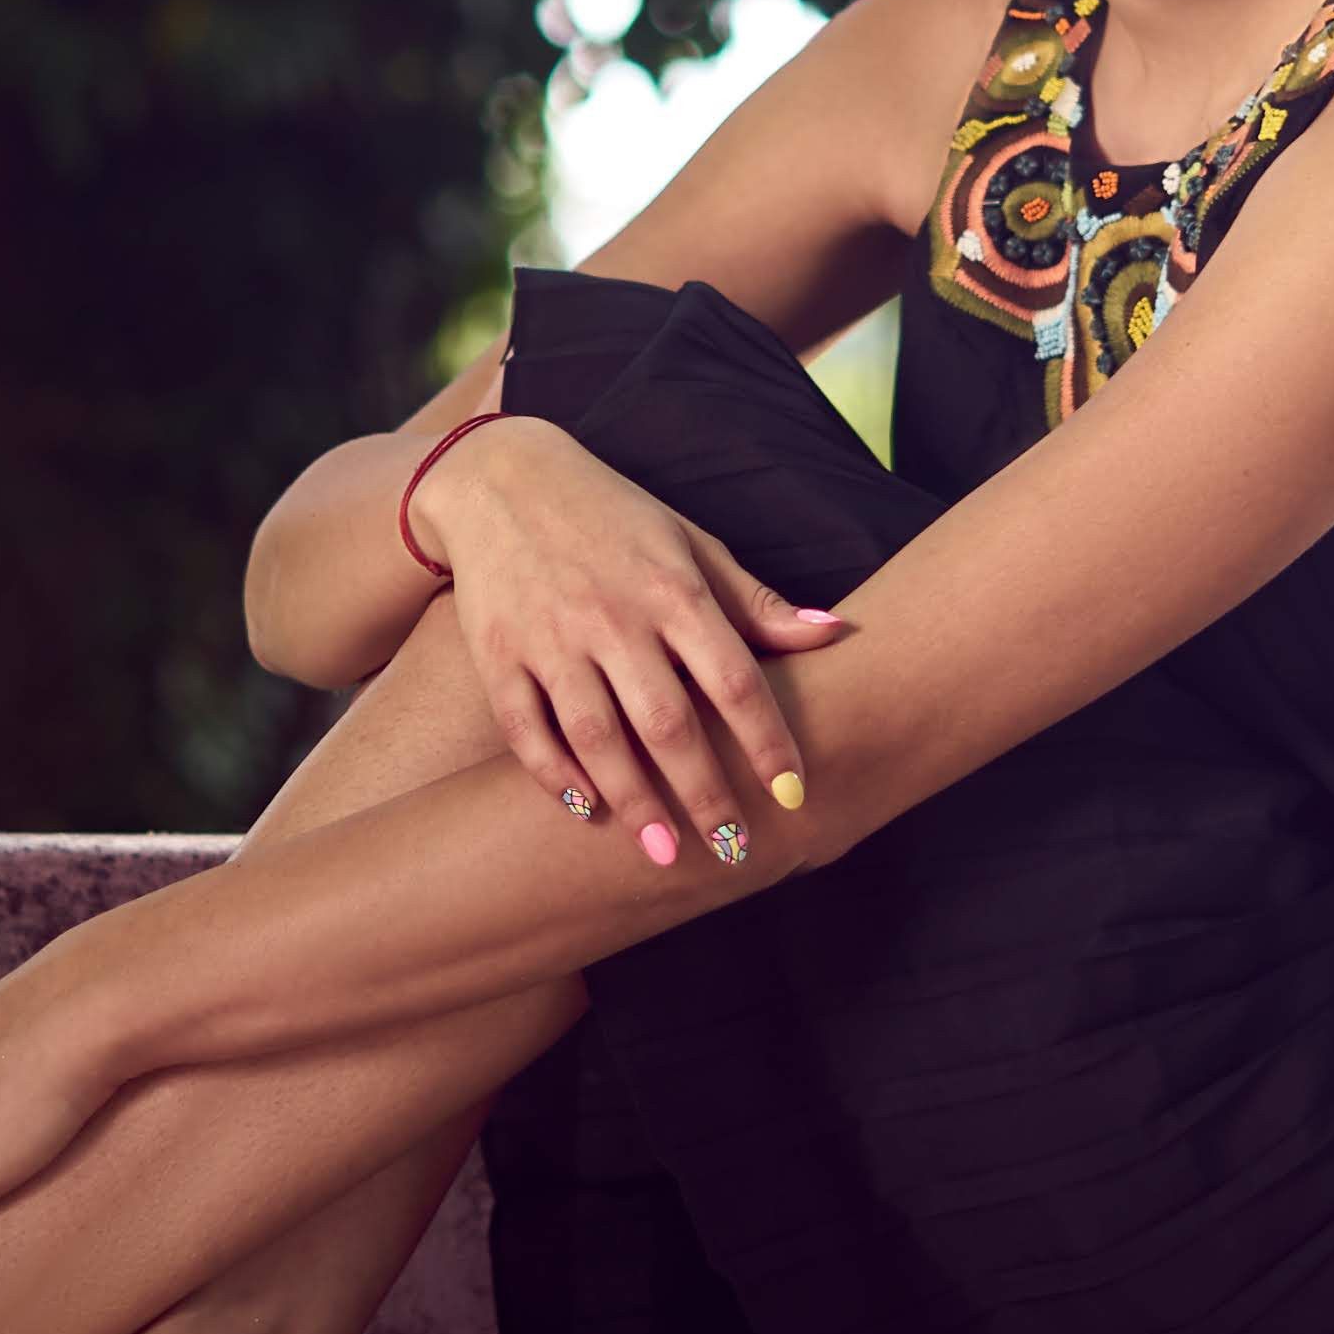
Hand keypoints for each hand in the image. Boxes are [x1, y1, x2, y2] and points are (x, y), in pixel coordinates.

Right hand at [409, 412, 846, 858]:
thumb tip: (836, 635)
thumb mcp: (691, 544)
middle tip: (732, 849)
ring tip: (662, 853)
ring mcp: (550, 638)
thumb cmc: (614, 519)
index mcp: (672, 591)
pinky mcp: (497, 655)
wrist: (500, 479)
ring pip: (595, 735)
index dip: (767, 741)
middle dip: (704, 792)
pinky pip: (525, 728)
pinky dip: (553, 774)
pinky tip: (584, 809)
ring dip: (632, 798)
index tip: (795, 794)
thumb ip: (756, 602)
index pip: (733, 678)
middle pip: (667, 722)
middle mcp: (613, 618)